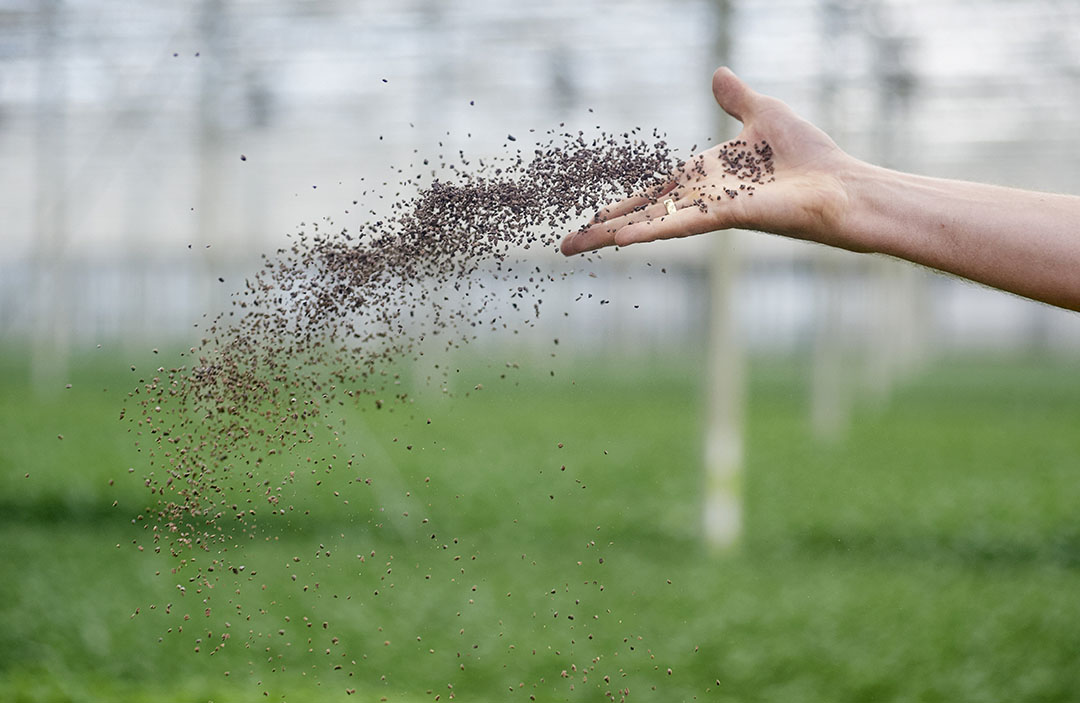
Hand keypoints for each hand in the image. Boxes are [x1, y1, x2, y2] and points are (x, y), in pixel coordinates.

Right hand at [560, 67, 864, 255]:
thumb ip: (736, 99)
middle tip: (566, 247)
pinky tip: (622, 238)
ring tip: (579, 246)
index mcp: (704, 178)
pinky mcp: (730, 216)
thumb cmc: (810, 156)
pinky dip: (652, 229)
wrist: (843, 185)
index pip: (652, 195)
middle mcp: (701, 199)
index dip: (620, 206)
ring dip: (613, 234)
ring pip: (653, 224)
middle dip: (602, 230)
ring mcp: (712, 211)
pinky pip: (682, 223)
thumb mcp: (764, 114)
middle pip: (641, 215)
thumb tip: (718, 73)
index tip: (590, 218)